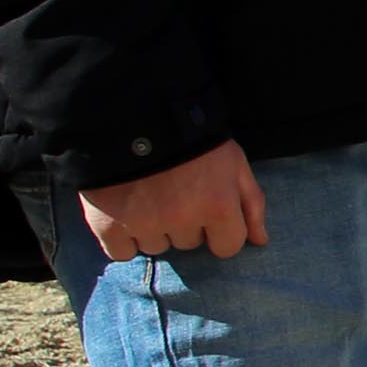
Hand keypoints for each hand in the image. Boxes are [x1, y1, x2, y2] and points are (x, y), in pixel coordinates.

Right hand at [79, 140, 263, 261]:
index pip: (227, 247)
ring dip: (154, 229)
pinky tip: (123, 212)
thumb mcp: (234, 161)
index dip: (220, 231)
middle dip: (185, 223)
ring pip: (156, 247)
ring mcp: (144, 223)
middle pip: (189, 244)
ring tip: (147, 196)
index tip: (207, 211)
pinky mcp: (107, 225)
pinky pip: (122, 252)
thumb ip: (251, 203)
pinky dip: (122, 238)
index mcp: (217, 205)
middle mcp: (182, 219)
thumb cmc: (193, 138)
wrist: (132, 113)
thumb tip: (259, 241)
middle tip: (173, 192)